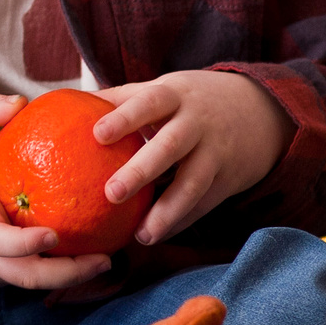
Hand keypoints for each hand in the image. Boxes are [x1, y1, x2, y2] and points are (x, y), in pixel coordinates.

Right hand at [0, 94, 112, 290]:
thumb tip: (21, 102)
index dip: (23, 244)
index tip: (54, 234)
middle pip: (22, 278)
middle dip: (66, 276)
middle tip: (105, 260)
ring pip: (30, 284)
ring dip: (70, 276)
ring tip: (107, 259)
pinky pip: (29, 277)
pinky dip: (58, 271)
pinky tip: (89, 255)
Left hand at [93, 70, 292, 244]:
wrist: (260, 110)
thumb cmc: (190, 100)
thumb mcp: (163, 88)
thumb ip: (120, 98)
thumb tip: (65, 105)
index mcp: (175, 95)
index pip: (149, 103)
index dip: (124, 117)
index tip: (97, 135)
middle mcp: (198, 122)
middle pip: (170, 146)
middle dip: (141, 170)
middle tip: (109, 194)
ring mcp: (216, 152)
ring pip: (193, 183)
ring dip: (168, 211)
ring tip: (141, 236)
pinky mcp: (228, 179)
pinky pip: (204, 203)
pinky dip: (181, 221)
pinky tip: (156, 235)